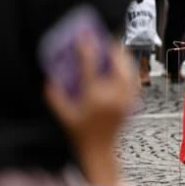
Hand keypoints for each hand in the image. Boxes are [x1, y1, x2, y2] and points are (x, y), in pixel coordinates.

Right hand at [44, 36, 135, 185]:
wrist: (100, 150)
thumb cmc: (80, 133)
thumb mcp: (63, 116)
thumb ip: (54, 96)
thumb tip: (49, 77)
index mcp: (95, 97)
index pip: (91, 66)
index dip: (87, 48)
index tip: (83, 35)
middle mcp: (114, 96)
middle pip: (119, 63)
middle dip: (112, 48)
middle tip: (104, 39)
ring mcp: (126, 99)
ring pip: (130, 70)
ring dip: (122, 57)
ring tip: (113, 48)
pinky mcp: (132, 102)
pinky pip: (134, 79)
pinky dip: (128, 69)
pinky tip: (121, 65)